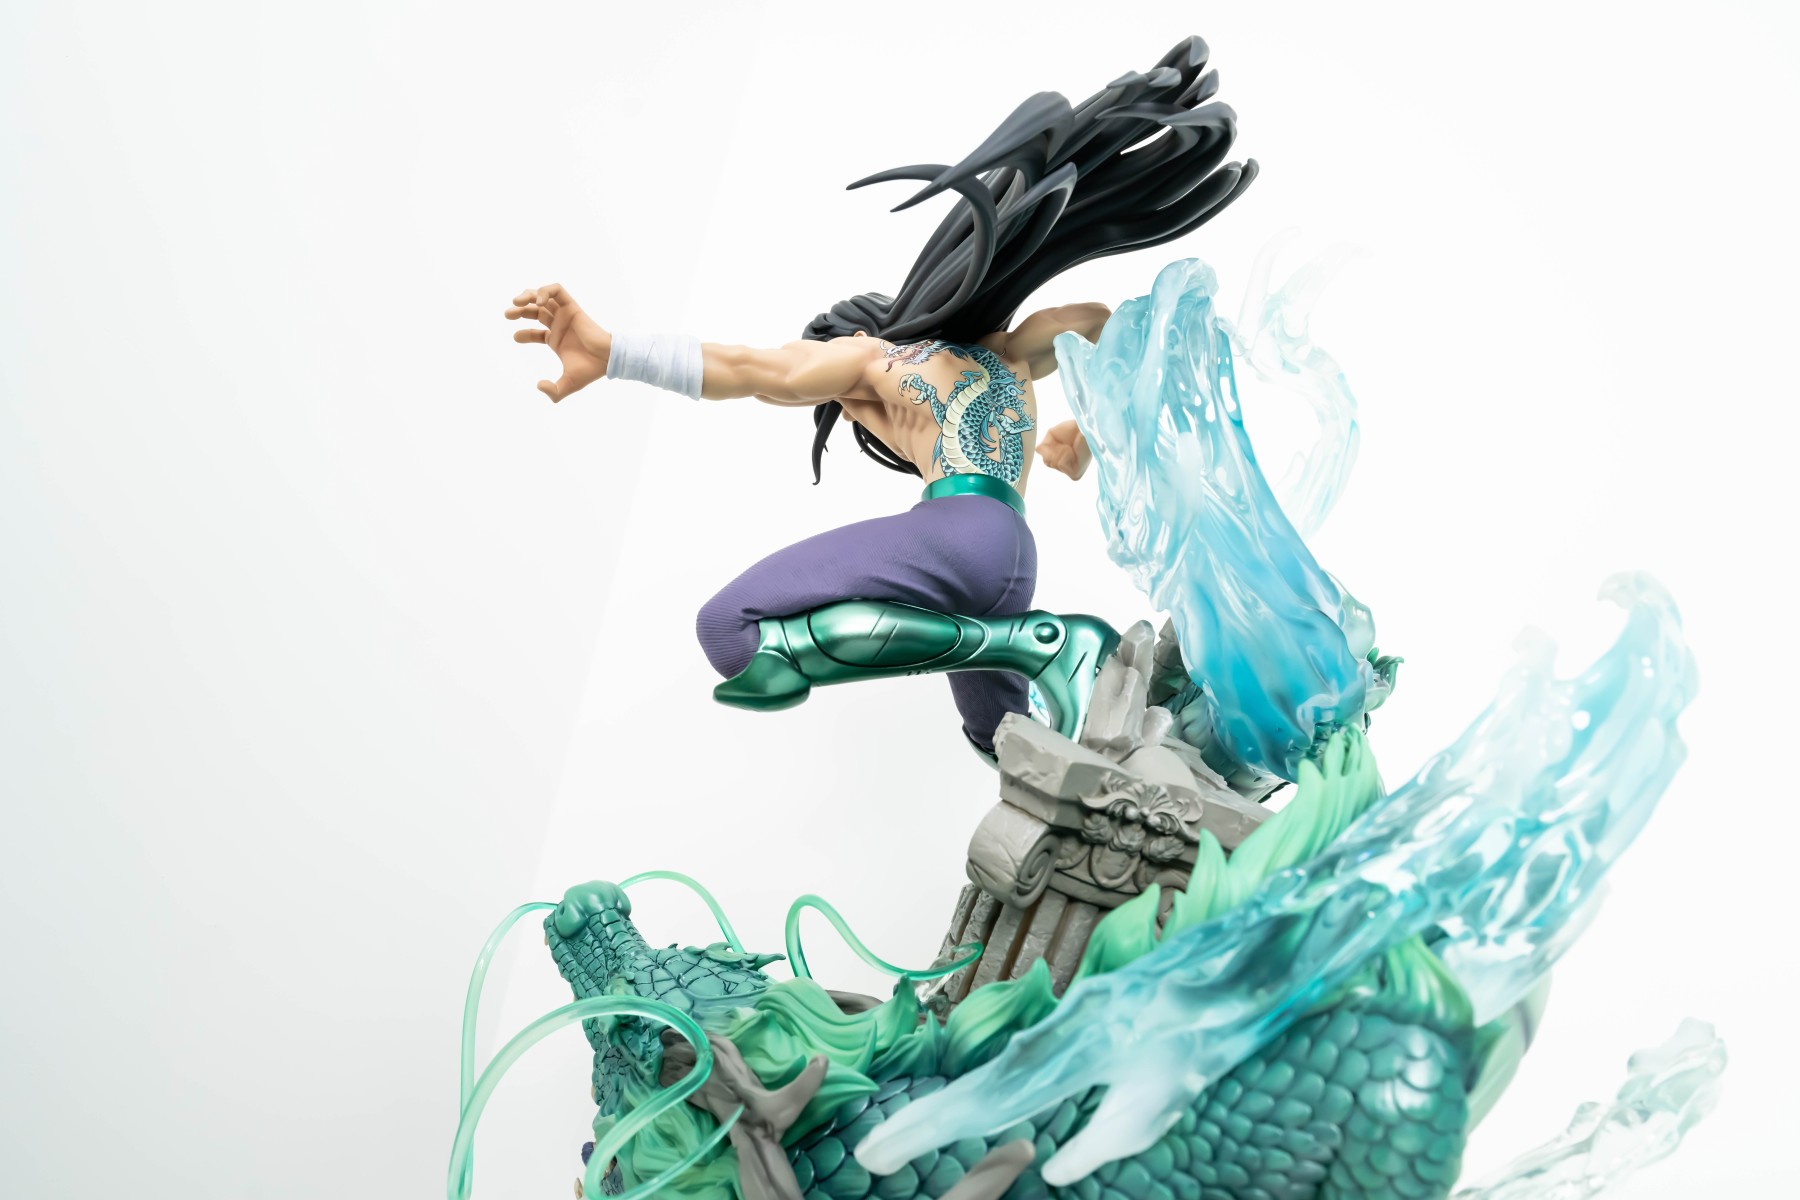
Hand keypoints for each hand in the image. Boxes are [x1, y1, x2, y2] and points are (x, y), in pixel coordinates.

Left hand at [505, 283, 610, 401]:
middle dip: (519, 310)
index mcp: (557, 340)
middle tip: (508, 314)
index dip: (524, 333)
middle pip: (536, 311)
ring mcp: (565, 315)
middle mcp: (559, 326)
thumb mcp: (568, 385)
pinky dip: (545, 291)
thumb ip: (553, 392)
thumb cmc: (590, 370)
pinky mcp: (572, 307)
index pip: (536, 333)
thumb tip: (538, 385)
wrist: (607, 359)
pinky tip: (537, 301)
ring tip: (516, 302)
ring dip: (527, 296)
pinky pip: (557, 291)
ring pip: (544, 298)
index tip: (515, 337)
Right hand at [1035, 419, 1091, 479]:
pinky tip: (1073, 451)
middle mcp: (1066, 468)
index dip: (1048, 448)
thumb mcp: (1052, 435)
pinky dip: (1064, 454)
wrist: (1085, 427)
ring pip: (1052, 463)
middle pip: (1047, 462)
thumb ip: (1043, 445)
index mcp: (1061, 460)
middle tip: (1065, 444)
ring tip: (1070, 447)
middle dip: (1053, 450)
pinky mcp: (1075, 474)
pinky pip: (1060, 464)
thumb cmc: (1072, 430)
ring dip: (1059, 451)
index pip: (1046, 459)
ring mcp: (1070, 473)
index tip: (1059, 441)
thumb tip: (1038, 450)